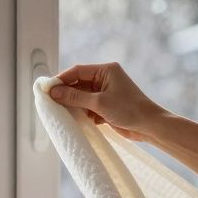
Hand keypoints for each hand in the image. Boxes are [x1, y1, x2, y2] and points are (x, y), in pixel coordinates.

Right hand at [49, 63, 167, 142]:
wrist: (150, 126)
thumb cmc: (129, 110)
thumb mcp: (99, 103)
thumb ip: (75, 97)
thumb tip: (54, 92)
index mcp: (106, 70)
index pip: (77, 71)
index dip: (61, 79)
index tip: (47, 89)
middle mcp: (105, 79)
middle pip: (78, 83)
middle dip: (66, 93)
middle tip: (51, 102)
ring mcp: (106, 93)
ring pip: (82, 96)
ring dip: (74, 104)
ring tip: (61, 112)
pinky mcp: (107, 106)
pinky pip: (89, 106)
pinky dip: (83, 113)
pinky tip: (78, 120)